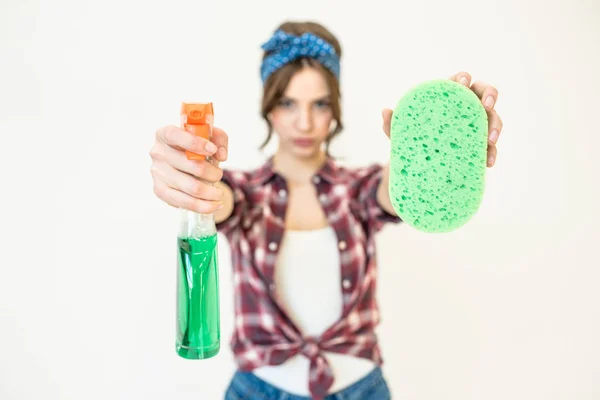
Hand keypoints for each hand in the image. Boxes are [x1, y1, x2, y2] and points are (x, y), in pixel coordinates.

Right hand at [149, 125, 228, 212]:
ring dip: (212, 192)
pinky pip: (184, 203)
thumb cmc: (196, 147)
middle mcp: (158, 153)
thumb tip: (221, 155)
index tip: (212, 149)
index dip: (194, 143)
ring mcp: (157, 173)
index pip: (174, 136)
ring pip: (191, 187)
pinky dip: (204, 206)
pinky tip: (215, 205)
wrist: (184, 163)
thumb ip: (219, 138)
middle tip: (219, 175)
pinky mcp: (160, 190)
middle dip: (213, 172)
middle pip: (191, 165)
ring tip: (220, 193)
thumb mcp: (209, 136)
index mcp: (165, 134)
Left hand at [381, 72, 502, 166]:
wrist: (418, 162)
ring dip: (496, 125)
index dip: (463, 78)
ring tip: (491, 139)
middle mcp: (467, 106)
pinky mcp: (480, 144)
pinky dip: (492, 152)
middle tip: (486, 106)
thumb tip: (385, 111)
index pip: (460, 80)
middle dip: (490, 95)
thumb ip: (393, 122)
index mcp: (449, 96)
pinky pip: (491, 145)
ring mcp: (477, 124)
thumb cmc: (412, 136)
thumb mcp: (402, 130)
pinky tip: (488, 161)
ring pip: (494, 118)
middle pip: (485, 92)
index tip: (462, 83)